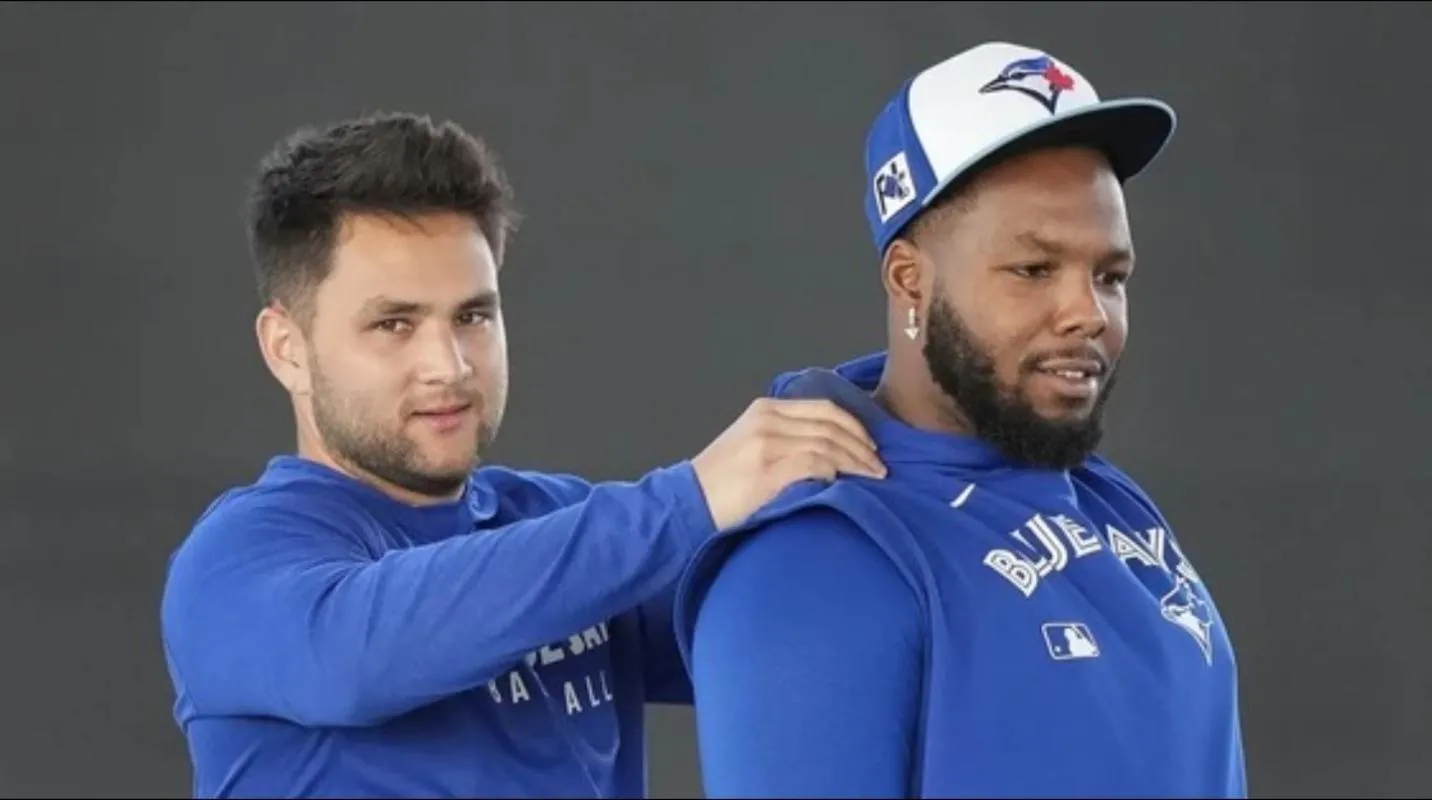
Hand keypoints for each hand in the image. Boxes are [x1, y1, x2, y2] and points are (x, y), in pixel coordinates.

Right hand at [690, 397, 886, 530]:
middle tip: (880, 467)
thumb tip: (831, 449)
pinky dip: (835, 472)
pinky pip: (814, 463)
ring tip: (872, 478)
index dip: (855, 426)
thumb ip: (784, 437)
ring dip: (856, 462)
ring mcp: (767, 444)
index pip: (824, 409)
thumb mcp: (750, 443)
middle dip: (862, 446)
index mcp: (766, 409)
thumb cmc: (720, 481)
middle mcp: (768, 420)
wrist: (686, 503)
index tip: (871, 446)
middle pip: (831, 425)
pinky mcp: (767, 470)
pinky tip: (844, 484)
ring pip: (827, 444)